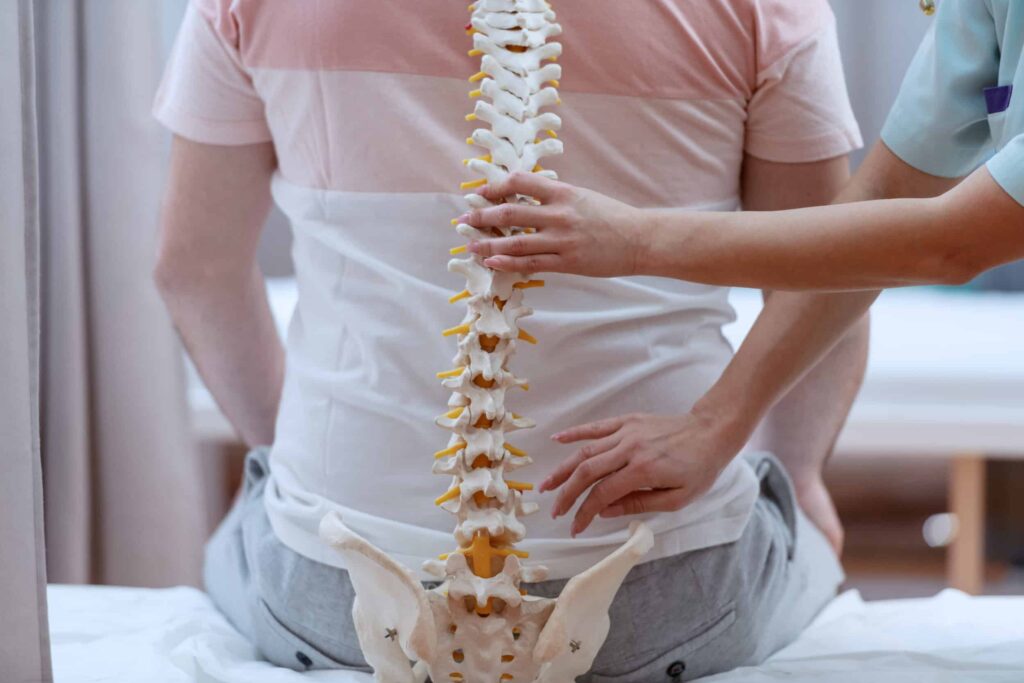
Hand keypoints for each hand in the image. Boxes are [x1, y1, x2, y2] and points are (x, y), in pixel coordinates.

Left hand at [459, 172, 644, 276]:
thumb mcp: (581, 196)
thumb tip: (524, 199)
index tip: (480, 193)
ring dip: (488, 244)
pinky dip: (508, 263)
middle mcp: (559, 214)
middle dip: (482, 216)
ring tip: (471, 246)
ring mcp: (562, 239)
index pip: (519, 182)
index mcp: (562, 192)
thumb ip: (554, 197)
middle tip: (463, 219)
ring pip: (515, 242)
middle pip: (510, 213)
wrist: (639, 239)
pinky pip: (531, 263)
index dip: (495, 187)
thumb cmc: (611, 217)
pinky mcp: (566, 262)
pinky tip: (492, 263)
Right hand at [540, 410, 748, 535]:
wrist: (711, 432)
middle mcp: (629, 448)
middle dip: (566, 494)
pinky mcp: (628, 420)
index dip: (585, 513)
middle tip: (555, 512)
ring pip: (585, 450)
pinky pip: (596, 427)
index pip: (603, 493)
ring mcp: (627, 432)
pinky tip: (556, 441)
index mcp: (643, 470)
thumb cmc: (699, 468)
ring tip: (546, 485)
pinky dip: (574, 433)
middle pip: (587, 471)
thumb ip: (639, 504)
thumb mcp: (677, 498)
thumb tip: (605, 511)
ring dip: (563, 469)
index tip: (575, 528)